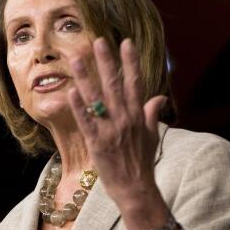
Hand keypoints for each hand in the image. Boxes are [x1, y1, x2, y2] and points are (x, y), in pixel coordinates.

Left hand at [67, 37, 169, 229]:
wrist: (135, 189)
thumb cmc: (142, 162)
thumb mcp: (152, 135)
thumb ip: (152, 113)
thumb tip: (159, 96)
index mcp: (138, 115)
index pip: (135, 82)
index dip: (131, 62)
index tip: (126, 42)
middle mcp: (125, 119)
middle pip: (114, 85)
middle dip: (106, 61)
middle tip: (98, 40)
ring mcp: (110, 130)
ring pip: (96, 99)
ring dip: (86, 77)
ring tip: (76, 58)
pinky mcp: (97, 143)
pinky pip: (86, 121)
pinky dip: (79, 106)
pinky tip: (71, 91)